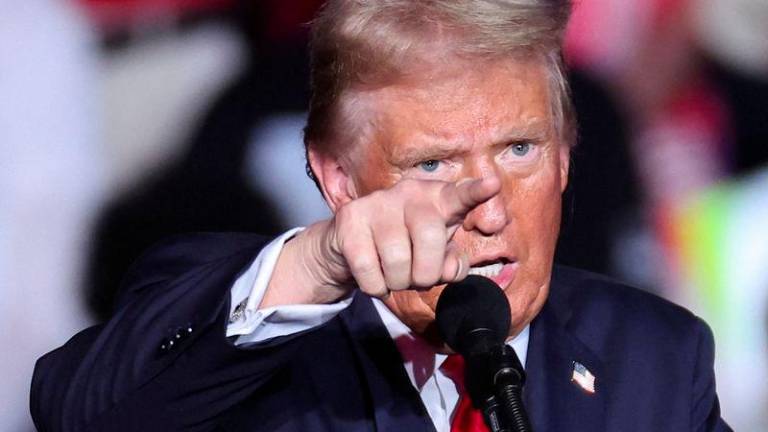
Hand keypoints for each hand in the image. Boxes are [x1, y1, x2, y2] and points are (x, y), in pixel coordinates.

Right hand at [261, 176, 500, 306]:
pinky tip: (374, 278)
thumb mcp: (435, 257)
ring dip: (398, 283)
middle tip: (418, 279)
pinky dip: (375, 287)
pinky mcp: (349, 220)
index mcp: (436, 199)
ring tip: (393, 275)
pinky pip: (369, 271)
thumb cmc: (403, 249)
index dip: (476, 192)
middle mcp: (407, 193)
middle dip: (427, 272)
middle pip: (430, 236)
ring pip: (398, 260)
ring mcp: (376, 204)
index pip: (459, 196)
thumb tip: (451, 269)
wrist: (348, 248)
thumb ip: (452, 264)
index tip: (492, 185)